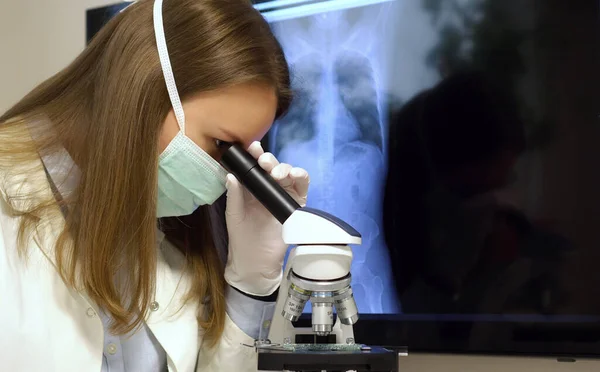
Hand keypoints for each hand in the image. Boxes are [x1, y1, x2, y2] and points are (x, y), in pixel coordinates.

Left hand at [224, 142, 308, 295]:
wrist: (256, 261)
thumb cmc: (242, 237)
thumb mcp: (234, 214)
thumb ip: (234, 195)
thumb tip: (231, 175)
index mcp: (251, 188)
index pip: (254, 167)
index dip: (254, 155)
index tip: (252, 148)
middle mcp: (268, 188)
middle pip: (272, 166)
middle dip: (270, 160)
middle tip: (264, 162)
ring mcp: (283, 195)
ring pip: (288, 173)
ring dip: (285, 167)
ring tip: (277, 173)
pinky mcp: (296, 204)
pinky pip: (302, 186)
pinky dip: (301, 176)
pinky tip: (295, 175)